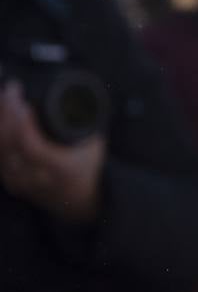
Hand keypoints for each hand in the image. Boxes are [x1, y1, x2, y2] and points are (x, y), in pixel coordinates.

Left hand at [0, 80, 105, 222]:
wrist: (82, 202)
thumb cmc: (89, 169)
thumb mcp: (95, 145)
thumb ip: (85, 122)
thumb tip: (78, 93)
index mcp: (60, 169)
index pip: (33, 147)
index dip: (24, 124)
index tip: (25, 101)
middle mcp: (36, 178)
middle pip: (10, 144)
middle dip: (8, 112)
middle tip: (12, 89)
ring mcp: (20, 181)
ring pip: (0, 149)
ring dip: (0, 120)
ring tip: (6, 98)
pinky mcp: (10, 180)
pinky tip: (3, 116)